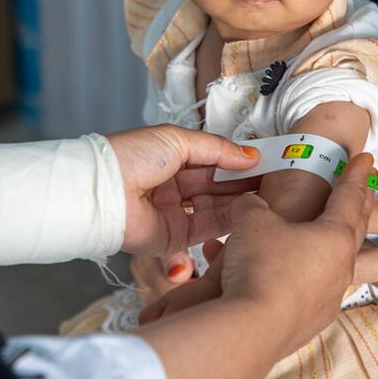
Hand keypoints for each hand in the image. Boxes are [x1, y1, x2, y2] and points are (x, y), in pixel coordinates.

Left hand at [107, 125, 260, 255]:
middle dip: (245, 183)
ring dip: (240, 203)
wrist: (102, 192)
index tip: (267, 161)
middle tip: (276, 181)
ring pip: (216, 209)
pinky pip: (205, 232)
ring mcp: (174, 213)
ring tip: (267, 197)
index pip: (214, 161)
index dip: (239, 161)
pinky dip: (227, 225)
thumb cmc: (129, 157)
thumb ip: (216, 149)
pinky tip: (246, 216)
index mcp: (171, 158)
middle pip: (217, 186)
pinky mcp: (173, 238)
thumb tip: (249, 154)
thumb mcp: (177, 140)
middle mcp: (174, 186)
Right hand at [140, 153, 374, 356]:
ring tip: (320, 232)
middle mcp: (339, 268)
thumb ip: (253, 204)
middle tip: (362, 188)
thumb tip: (251, 205)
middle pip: (354, 229)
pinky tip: (288, 272)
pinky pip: (312, 288)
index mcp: (334, 236)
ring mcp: (328, 298)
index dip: (356, 174)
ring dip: (330, 243)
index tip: (366, 159)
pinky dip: (302, 273)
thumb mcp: (251, 219)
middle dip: (358, 205)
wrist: (253, 328)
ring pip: (335, 262)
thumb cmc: (262, 268)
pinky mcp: (310, 321)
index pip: (350, 197)